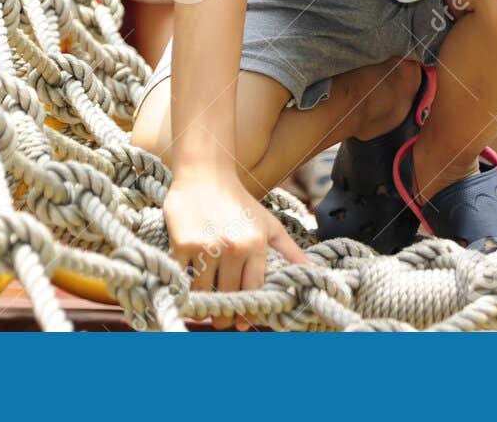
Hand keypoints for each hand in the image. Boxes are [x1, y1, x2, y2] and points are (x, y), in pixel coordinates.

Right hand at [164, 168, 309, 328]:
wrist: (205, 173)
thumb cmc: (238, 201)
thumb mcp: (269, 224)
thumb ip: (290, 250)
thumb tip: (313, 271)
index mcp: (256, 244)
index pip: (254, 291)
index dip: (249, 312)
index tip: (243, 324)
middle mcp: (233, 247)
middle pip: (228, 297)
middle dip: (225, 315)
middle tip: (223, 321)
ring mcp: (206, 246)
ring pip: (204, 293)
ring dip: (204, 305)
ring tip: (204, 309)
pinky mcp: (182, 244)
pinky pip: (183, 278)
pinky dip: (184, 288)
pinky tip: (188, 291)